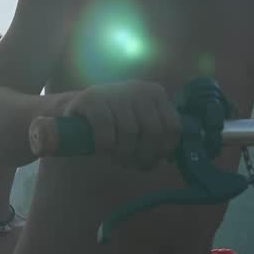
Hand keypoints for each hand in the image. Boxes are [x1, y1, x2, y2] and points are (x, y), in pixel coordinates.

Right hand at [64, 81, 180, 169]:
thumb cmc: (116, 120)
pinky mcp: (92, 98)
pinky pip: (105, 128)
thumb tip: (167, 160)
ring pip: (130, 131)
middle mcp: (139, 88)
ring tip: (118, 161)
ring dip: (124, 154)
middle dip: (144, 155)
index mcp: (156, 93)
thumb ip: (156, 137)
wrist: (80, 107)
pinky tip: (102, 152)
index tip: (154, 160)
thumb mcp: (141, 122)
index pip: (173, 127)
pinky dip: (106, 146)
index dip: (164, 149)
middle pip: (153, 131)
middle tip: (133, 165)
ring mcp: (115, 91)